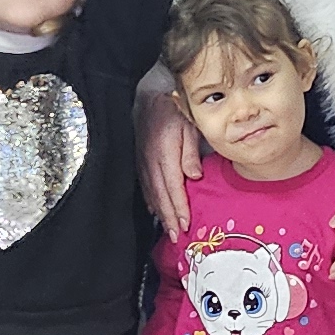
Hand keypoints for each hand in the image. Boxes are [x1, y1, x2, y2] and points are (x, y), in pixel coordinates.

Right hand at [138, 86, 207, 234]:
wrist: (152, 97)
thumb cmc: (175, 110)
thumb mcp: (190, 126)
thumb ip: (190, 152)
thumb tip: (194, 176)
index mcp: (164, 153)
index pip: (173, 187)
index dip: (179, 208)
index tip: (186, 224)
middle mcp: (151, 161)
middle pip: (161, 196)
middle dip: (169, 218)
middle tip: (177, 237)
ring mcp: (143, 162)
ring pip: (152, 193)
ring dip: (161, 213)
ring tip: (169, 230)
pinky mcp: (140, 161)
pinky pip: (145, 185)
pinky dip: (151, 200)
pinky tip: (156, 210)